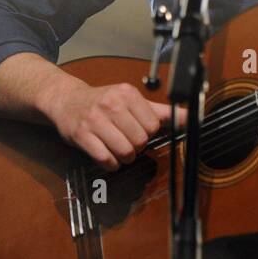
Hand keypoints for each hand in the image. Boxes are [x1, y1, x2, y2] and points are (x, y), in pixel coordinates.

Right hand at [43, 80, 177, 170]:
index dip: (148, 133)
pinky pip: (106, 159)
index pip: (153, 125)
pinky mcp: (81, 135)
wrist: (66, 100)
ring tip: (118, 149)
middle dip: (137, 147)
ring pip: (125, 151)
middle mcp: (111, 104)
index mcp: (127, 94)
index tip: (138, 131)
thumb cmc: (103, 102)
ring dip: (124, 157)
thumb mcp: (131, 100)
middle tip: (127, 141)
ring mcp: (94, 120)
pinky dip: (111, 164)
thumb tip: (191, 117)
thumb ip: (160, 111)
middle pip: (140, 140)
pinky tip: (108, 157)